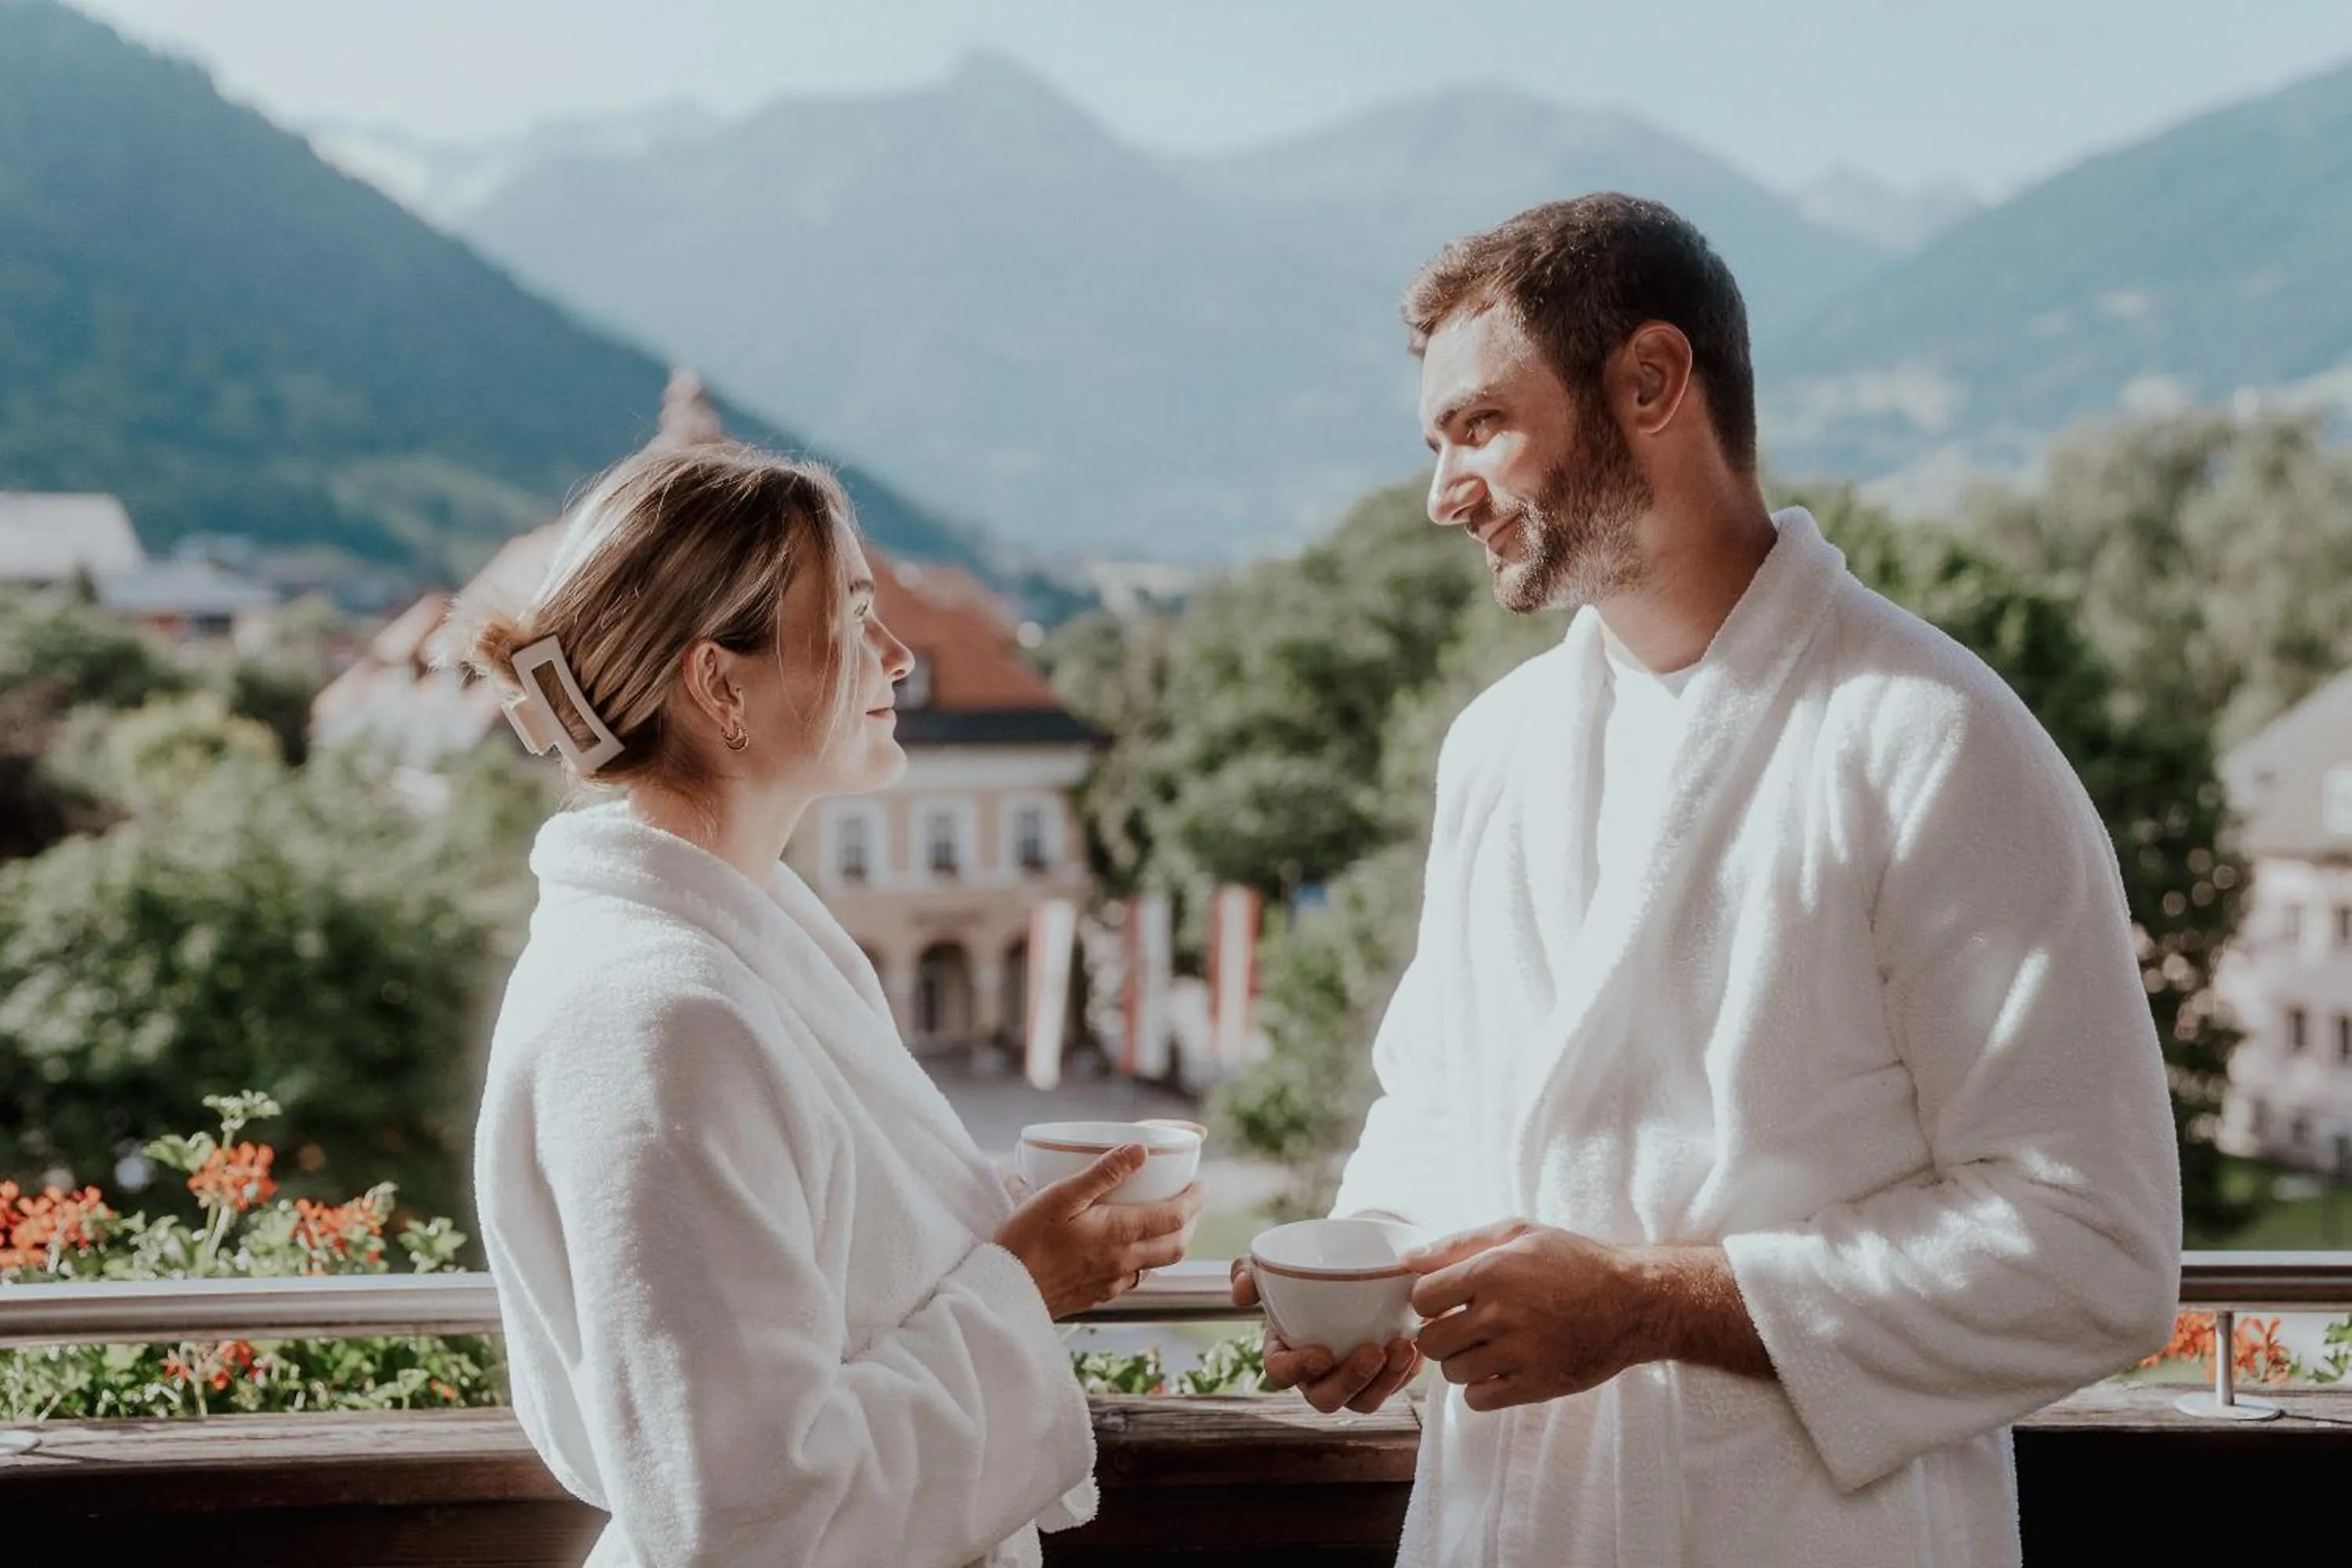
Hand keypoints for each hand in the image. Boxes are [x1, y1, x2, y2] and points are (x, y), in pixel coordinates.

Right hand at [995, 1146, 1201, 1319]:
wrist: (1003, 1290)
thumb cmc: (1026, 1239)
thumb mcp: (1061, 1196)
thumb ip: (1103, 1173)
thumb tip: (1142, 1151)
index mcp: (1119, 1234)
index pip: (1176, 1217)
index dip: (1195, 1199)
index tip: (1202, 1184)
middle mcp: (1123, 1262)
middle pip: (1176, 1246)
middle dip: (1190, 1222)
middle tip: (1189, 1202)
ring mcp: (1111, 1283)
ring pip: (1156, 1265)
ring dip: (1169, 1243)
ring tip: (1164, 1222)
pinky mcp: (1096, 1295)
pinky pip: (1133, 1278)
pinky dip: (1143, 1260)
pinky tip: (1127, 1249)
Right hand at [1230, 1256, 1419, 1414]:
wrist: (1354, 1257)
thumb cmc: (1309, 1265)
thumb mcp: (1275, 1260)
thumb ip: (1248, 1270)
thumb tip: (1241, 1291)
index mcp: (1285, 1349)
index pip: (1280, 1372)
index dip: (1298, 1369)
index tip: (1322, 1353)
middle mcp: (1317, 1373)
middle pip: (1326, 1399)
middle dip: (1351, 1382)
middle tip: (1375, 1351)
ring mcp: (1352, 1379)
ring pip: (1365, 1400)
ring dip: (1387, 1381)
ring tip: (1406, 1347)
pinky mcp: (1383, 1376)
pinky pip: (1396, 1386)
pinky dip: (1409, 1371)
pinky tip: (1420, 1345)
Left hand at [1405, 1220, 1650, 1412]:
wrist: (1633, 1303)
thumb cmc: (1573, 1261)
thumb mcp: (1520, 1232)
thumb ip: (1460, 1243)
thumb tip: (1408, 1259)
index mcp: (1493, 1271)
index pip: (1422, 1298)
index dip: (1429, 1299)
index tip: (1446, 1300)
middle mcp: (1502, 1313)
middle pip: (1431, 1341)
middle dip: (1439, 1334)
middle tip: (1462, 1327)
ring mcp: (1521, 1353)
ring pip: (1453, 1373)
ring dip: (1461, 1362)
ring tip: (1486, 1347)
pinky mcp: (1538, 1385)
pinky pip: (1478, 1400)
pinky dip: (1481, 1389)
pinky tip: (1499, 1369)